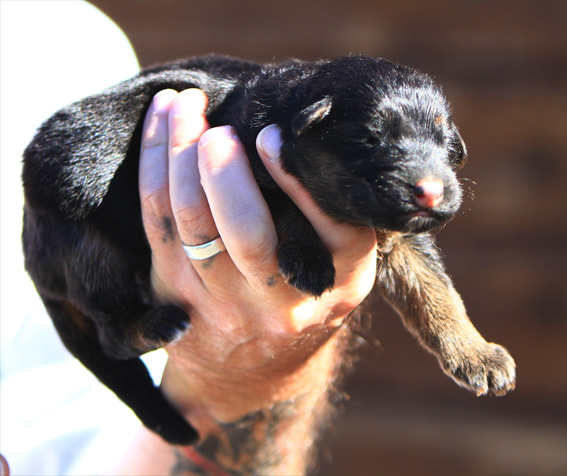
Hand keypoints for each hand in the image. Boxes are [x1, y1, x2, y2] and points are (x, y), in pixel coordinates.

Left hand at [134, 88, 376, 472]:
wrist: (253, 372)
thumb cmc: (300, 301)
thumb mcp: (337, 274)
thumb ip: (331, 223)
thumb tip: (300, 137)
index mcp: (337, 285)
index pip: (334, 233)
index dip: (300, 184)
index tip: (273, 137)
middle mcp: (281, 301)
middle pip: (248, 235)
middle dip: (225, 173)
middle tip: (217, 127)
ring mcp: (222, 301)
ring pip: (191, 223)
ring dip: (180, 156)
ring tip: (183, 105)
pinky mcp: (175, 292)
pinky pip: (156, 222)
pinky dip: (153, 167)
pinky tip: (160, 127)